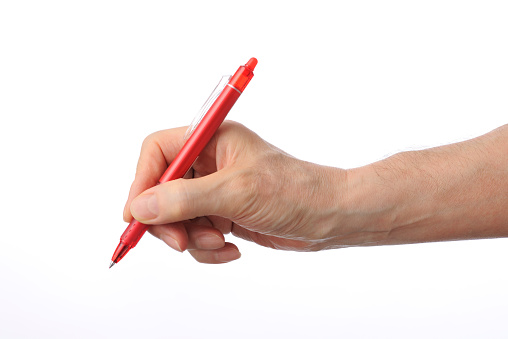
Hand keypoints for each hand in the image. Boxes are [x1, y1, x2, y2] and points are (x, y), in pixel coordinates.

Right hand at [123, 121, 348, 262]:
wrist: (329, 216)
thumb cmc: (294, 191)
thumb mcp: (235, 193)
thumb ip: (184, 199)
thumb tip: (140, 207)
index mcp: (211, 139)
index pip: (157, 151)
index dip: (141, 181)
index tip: (135, 215)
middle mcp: (209, 162)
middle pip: (161, 190)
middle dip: (169, 220)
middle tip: (180, 242)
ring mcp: (214, 190)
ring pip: (177, 218)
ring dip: (193, 238)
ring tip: (220, 241)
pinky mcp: (222, 214)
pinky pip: (196, 234)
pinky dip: (208, 247)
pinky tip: (231, 249)